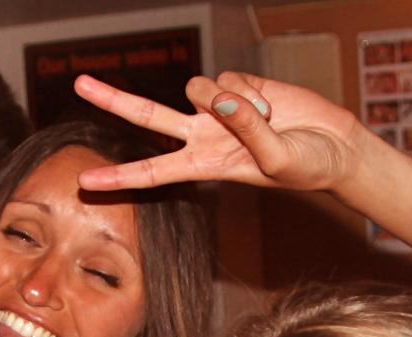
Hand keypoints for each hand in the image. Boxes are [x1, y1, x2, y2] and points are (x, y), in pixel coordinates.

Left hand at [73, 72, 368, 192]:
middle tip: (78, 83)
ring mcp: (218, 108)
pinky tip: (271, 107)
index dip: (119, 177)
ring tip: (263, 121)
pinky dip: (251, 92)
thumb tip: (223, 100)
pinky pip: (229, 78)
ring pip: (198, 88)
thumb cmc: (306, 166)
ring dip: (229, 101)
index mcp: (203, 165)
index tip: (86, 183)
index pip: (152, 172)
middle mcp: (202, 135)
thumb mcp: (276, 160)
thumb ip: (248, 131)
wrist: (333, 146)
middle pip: (147, 116)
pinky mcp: (238, 85)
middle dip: (112, 99)